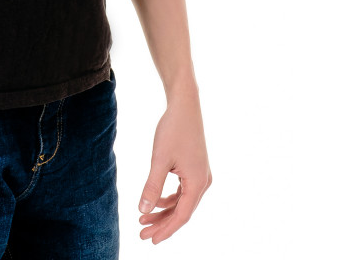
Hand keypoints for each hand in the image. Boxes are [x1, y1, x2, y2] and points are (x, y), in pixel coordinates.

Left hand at [138, 92, 210, 243]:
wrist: (185, 105)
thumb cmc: (173, 130)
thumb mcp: (160, 160)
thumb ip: (152, 186)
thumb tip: (143, 209)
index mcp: (197, 184)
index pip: (181, 216)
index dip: (165, 230)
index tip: (149, 240)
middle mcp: (203, 182)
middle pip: (182, 211)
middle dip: (162, 223)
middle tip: (142, 234)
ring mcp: (200, 175)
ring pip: (182, 202)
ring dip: (163, 211)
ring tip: (143, 218)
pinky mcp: (195, 168)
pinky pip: (182, 191)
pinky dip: (169, 198)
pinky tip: (155, 202)